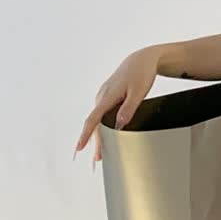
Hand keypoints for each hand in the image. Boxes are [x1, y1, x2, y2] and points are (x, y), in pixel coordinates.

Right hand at [73, 47, 158, 165]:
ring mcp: (104, 96)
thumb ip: (129, 108)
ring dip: (98, 136)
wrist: (141, 59)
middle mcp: (102, 97)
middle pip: (95, 123)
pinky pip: (102, 115)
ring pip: (98, 120)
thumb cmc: (141, 73)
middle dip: (94, 142)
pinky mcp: (108, 97)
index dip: (86, 135)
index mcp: (107, 96)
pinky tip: (106, 136)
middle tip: (96, 160)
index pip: (93, 119)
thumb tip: (120, 124)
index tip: (79, 147)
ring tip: (100, 154)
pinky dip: (102, 127)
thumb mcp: (139, 91)